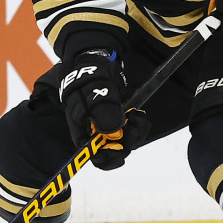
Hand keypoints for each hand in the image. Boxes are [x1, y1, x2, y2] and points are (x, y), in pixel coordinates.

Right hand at [58, 49, 149, 169]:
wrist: (98, 64)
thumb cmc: (90, 79)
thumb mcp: (95, 93)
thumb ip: (103, 113)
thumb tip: (113, 134)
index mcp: (83, 133)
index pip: (94, 157)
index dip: (108, 158)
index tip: (120, 146)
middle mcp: (95, 135)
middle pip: (113, 153)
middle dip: (126, 142)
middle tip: (132, 125)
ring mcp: (109, 129)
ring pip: (125, 143)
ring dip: (135, 132)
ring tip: (135, 116)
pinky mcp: (120, 123)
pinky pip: (133, 132)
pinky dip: (139, 125)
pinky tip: (137, 114)